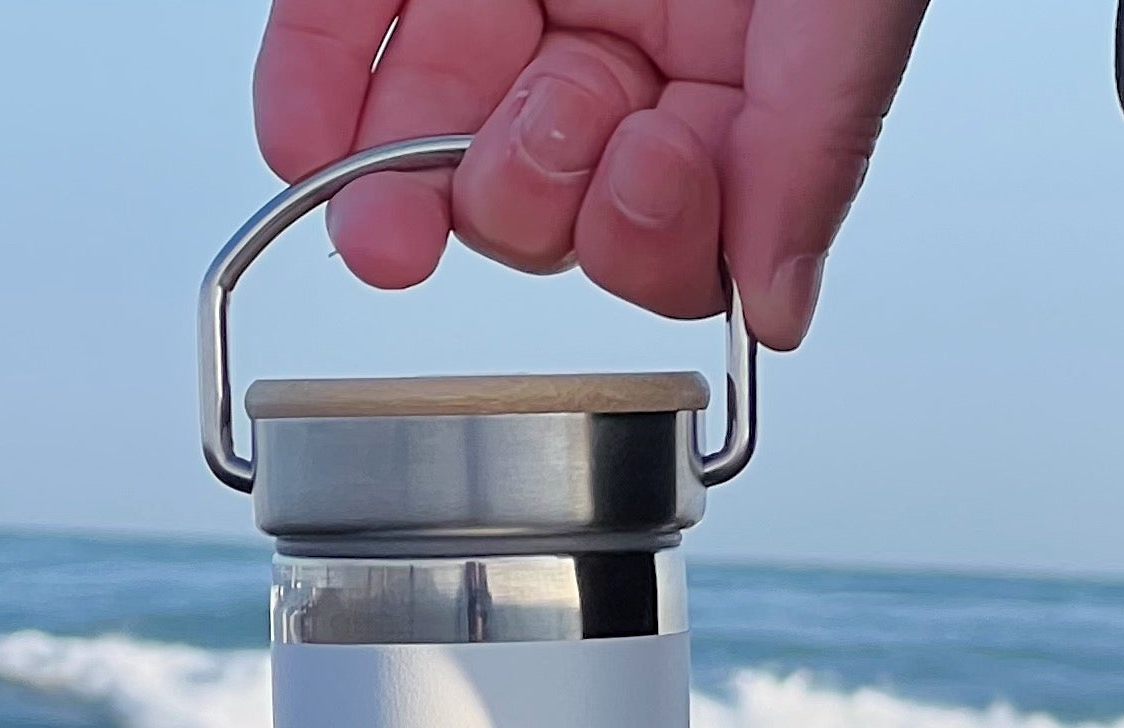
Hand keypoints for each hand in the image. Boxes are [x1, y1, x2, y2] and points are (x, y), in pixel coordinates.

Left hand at [254, 0, 929, 345]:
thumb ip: (811, 143)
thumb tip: (779, 303)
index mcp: (740, 60)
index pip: (674, 226)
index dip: (654, 236)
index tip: (658, 168)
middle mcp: (625, 25)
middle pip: (549, 202)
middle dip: (543, 191)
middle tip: (571, 104)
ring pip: (439, 143)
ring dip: (428, 178)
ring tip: (451, 140)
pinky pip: (338, 39)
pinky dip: (316, 98)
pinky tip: (312, 150)